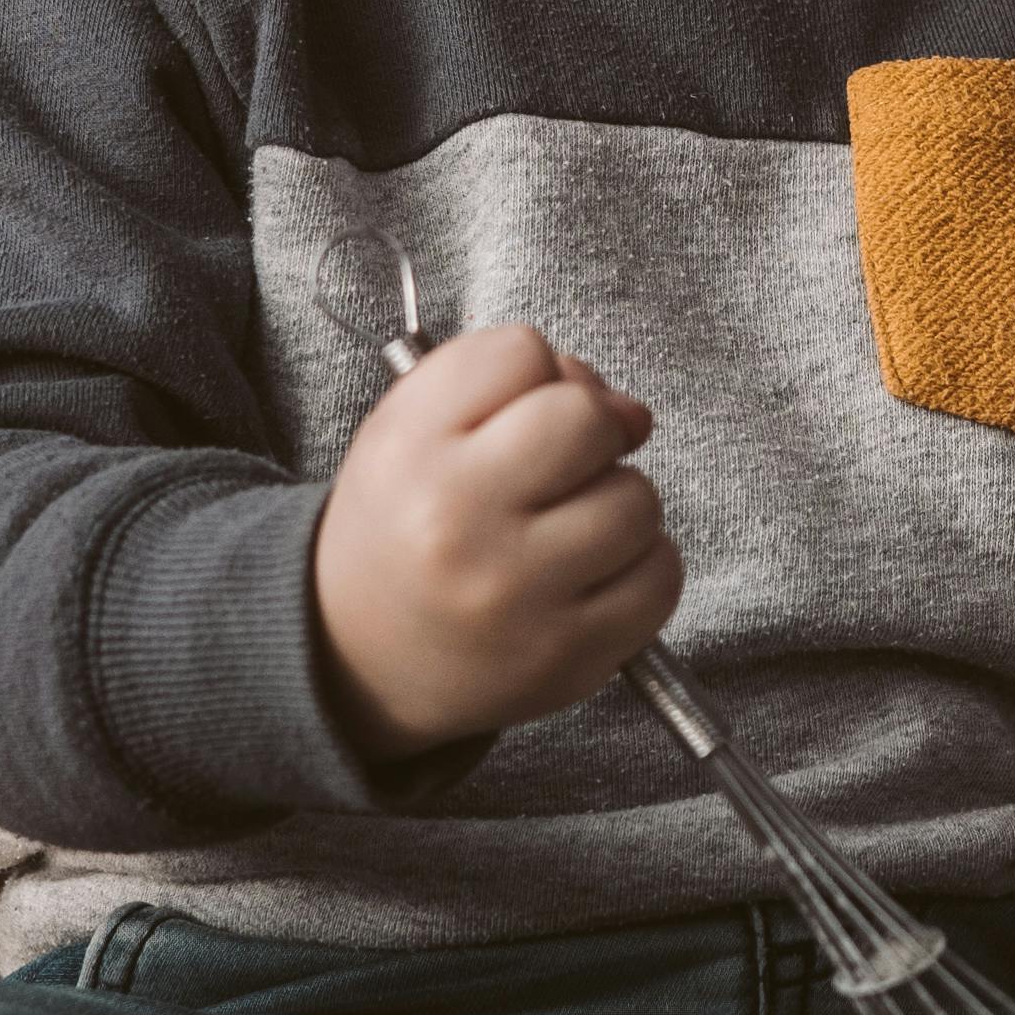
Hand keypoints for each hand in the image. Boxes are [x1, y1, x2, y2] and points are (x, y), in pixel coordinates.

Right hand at [314, 319, 680, 753]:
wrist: (355, 662)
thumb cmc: (401, 531)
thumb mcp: (411, 431)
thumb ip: (509, 383)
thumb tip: (631, 414)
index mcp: (409, 452)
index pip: (521, 352)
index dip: (530, 377)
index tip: (507, 421)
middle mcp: (458, 522)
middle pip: (588, 418)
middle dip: (588, 435)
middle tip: (551, 475)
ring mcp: (517, 595)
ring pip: (637, 499)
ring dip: (617, 506)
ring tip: (564, 533)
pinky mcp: (567, 656)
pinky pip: (660, 577)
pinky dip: (640, 568)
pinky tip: (590, 577)